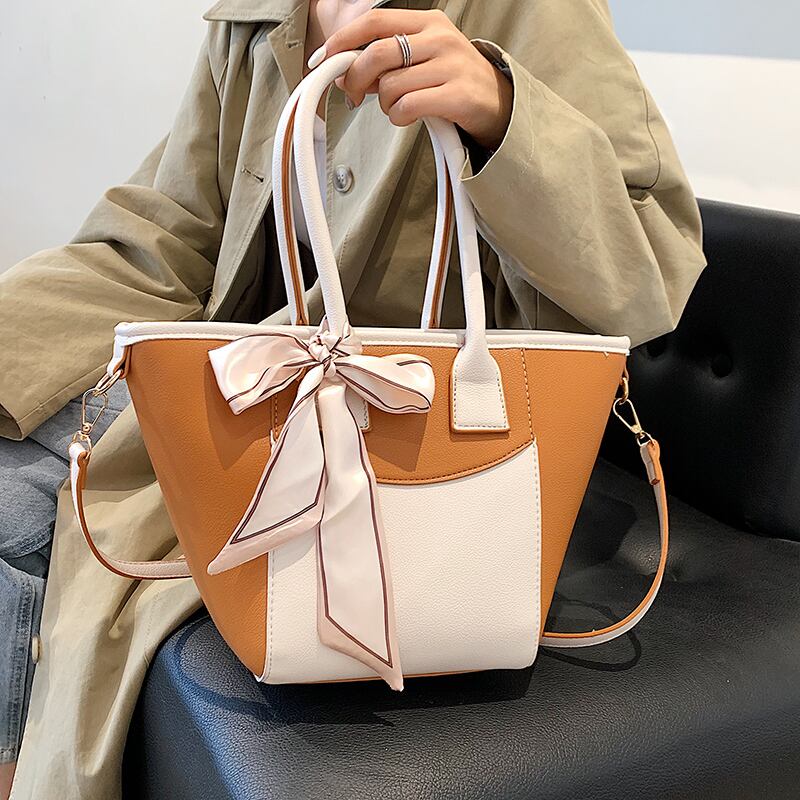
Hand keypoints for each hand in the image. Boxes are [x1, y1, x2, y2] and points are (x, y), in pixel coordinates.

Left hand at [311, 9, 512, 150]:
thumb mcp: (424, 57)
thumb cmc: (452, 81)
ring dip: (383, 104)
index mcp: (428, 22)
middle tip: (352, 95)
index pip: (374, 22)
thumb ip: (388, 60)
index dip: (342, 40)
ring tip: (396, 107)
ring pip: (390, 85)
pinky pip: (408, 107)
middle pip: (376, 54)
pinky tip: (407, 117)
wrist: (498, 104)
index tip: (323, 59)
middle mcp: (439, 38)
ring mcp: (450, 66)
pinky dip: (398, 117)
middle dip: (354, 78)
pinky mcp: (457, 96)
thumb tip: (345, 72)